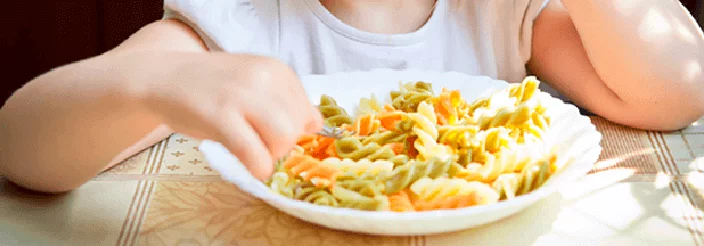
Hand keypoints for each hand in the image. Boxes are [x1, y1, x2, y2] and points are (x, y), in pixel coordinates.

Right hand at [139, 52, 322, 179]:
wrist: (163, 77)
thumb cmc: (211, 85)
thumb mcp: (253, 81)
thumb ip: (282, 100)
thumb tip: (315, 126)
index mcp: (276, 69)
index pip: (309, 113)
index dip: (296, 133)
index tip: (275, 137)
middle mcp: (263, 77)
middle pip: (298, 127)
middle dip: (285, 146)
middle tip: (263, 147)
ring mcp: (241, 96)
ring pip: (283, 139)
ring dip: (273, 156)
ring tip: (254, 152)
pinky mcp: (220, 117)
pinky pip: (254, 153)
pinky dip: (259, 168)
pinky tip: (251, 167)